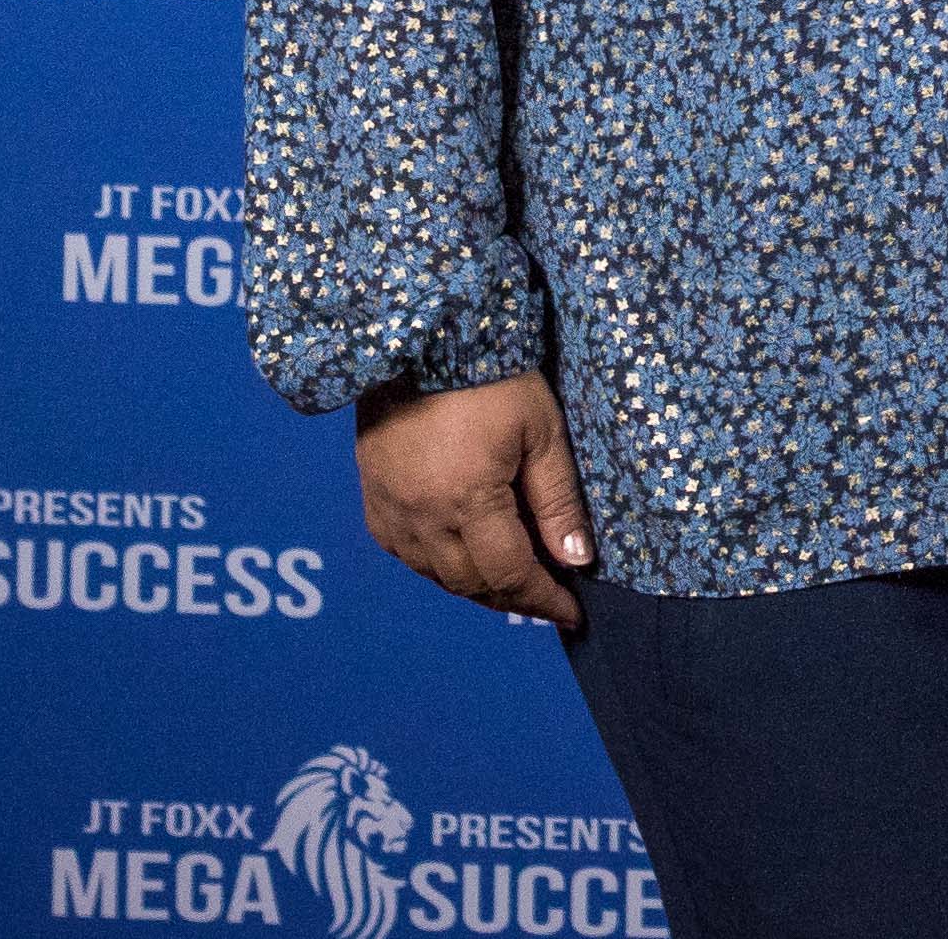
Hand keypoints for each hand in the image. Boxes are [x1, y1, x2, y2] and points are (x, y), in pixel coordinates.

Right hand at [355, 373, 593, 630]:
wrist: (423, 334)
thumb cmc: (493, 376)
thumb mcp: (542, 431)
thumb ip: (558, 501)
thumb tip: (576, 560)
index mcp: (467, 500)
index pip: (510, 574)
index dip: (544, 600)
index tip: (573, 613)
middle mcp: (421, 516)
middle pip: (470, 583)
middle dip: (513, 597)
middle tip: (547, 597)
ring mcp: (389, 509)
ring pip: (435, 575)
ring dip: (475, 586)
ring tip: (511, 580)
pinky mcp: (371, 496)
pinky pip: (404, 553)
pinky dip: (437, 566)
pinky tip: (462, 556)